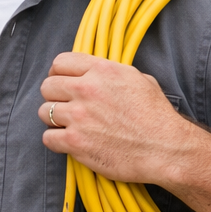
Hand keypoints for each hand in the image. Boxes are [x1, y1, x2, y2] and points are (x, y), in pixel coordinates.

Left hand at [37, 52, 198, 183]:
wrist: (166, 149)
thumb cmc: (157, 116)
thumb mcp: (138, 79)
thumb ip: (110, 72)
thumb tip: (94, 72)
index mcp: (102, 71)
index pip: (60, 62)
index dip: (57, 73)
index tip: (62, 82)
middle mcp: (87, 90)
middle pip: (47, 86)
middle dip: (54, 96)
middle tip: (66, 106)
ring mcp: (79, 116)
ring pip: (44, 112)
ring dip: (54, 119)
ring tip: (69, 125)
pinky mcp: (75, 142)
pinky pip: (48, 138)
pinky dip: (56, 141)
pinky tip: (69, 142)